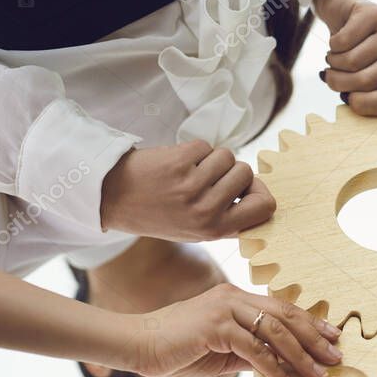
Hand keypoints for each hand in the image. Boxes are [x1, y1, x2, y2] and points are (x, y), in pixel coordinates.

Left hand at [100, 141, 275, 240]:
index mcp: (216, 229)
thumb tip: (259, 197)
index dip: (259, 192)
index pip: (265, 206)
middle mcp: (206, 211)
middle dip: (231, 170)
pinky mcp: (179, 162)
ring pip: (227, 156)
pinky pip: (205, 146)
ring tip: (190, 170)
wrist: (112, 198)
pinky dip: (194, 149)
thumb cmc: (158, 214)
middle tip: (208, 179)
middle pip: (246, 173)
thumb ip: (228, 219)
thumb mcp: (196, 230)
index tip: (246, 189)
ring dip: (212, 158)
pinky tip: (177, 162)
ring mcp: (193, 186)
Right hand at [133, 283, 342, 376]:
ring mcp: (226, 309)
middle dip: (315, 339)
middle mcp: (235, 298)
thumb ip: (252, 352)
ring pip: (276, 332)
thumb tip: (283, 366)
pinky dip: (274, 369)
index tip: (333, 338)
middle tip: (336, 357)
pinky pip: (254, 350)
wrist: (138, 344)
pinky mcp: (215, 326)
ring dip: (300, 356)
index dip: (312, 324)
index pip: (284, 309)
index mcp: (239, 298)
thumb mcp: (224, 350)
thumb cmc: (179, 348)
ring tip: (318, 375)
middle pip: (287, 316)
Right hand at [315, 0, 376, 115]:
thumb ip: (358, 95)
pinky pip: (344, 41)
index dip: (363, 105)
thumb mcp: (358, 81)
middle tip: (330, 75)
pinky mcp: (376, 13)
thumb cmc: (352, 55)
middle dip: (338, 82)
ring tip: (334, 57)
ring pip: (352, 61)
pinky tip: (337, 41)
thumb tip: (350, 99)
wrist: (346, 15)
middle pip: (365, 81)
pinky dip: (332, 45)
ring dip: (333, 62)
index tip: (347, 98)